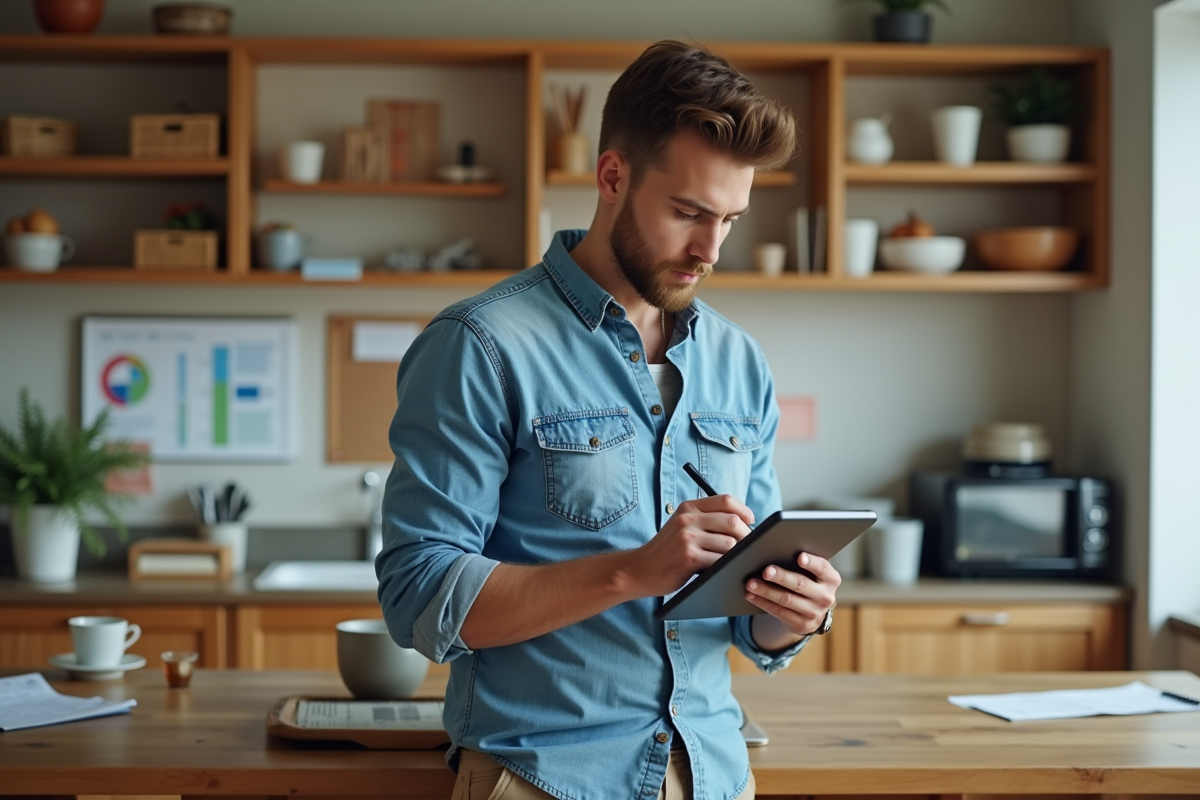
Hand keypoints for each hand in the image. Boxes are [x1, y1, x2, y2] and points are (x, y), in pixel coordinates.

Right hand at [627, 494, 754, 597]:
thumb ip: (705, 520)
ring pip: (730, 543)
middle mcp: (688, 519)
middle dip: (747, 535)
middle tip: (750, 546)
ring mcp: (687, 538)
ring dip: (738, 554)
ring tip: (736, 560)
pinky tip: (724, 569)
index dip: (743, 510)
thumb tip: (742, 523)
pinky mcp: (689, 557)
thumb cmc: (667, 550)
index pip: (725, 500)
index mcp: (688, 507)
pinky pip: (720, 560)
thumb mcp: (681, 526)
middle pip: (732, 521)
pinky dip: (727, 566)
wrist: (640, 569)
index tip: (751, 521)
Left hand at [746, 552, 840, 639]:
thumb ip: (804, 562)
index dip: (811, 562)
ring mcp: (814, 613)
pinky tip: (751, 595)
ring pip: (786, 599)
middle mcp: (826, 597)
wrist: (813, 612)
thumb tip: (777, 549)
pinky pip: (779, 612)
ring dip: (766, 591)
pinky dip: (763, 602)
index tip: (799, 557)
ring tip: (751, 583)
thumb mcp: (813, 573)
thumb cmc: (809, 582)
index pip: (822, 568)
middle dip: (782, 577)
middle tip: (766, 571)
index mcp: (831, 579)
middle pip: (801, 584)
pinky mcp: (801, 624)